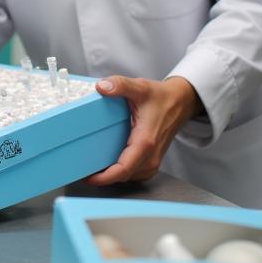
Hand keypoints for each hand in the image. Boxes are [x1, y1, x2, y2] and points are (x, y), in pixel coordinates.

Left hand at [87, 76, 201, 185]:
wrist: (180, 102)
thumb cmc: (161, 97)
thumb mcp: (139, 87)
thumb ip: (120, 85)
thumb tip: (102, 87)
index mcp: (145, 142)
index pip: (123, 169)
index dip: (104, 178)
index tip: (87, 177)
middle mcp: (151, 156)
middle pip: (123, 176)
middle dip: (102, 178)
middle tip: (81, 171)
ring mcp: (153, 160)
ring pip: (129, 177)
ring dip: (111, 176)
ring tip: (91, 168)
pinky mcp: (152, 160)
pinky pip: (134, 173)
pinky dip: (121, 172)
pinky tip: (108, 165)